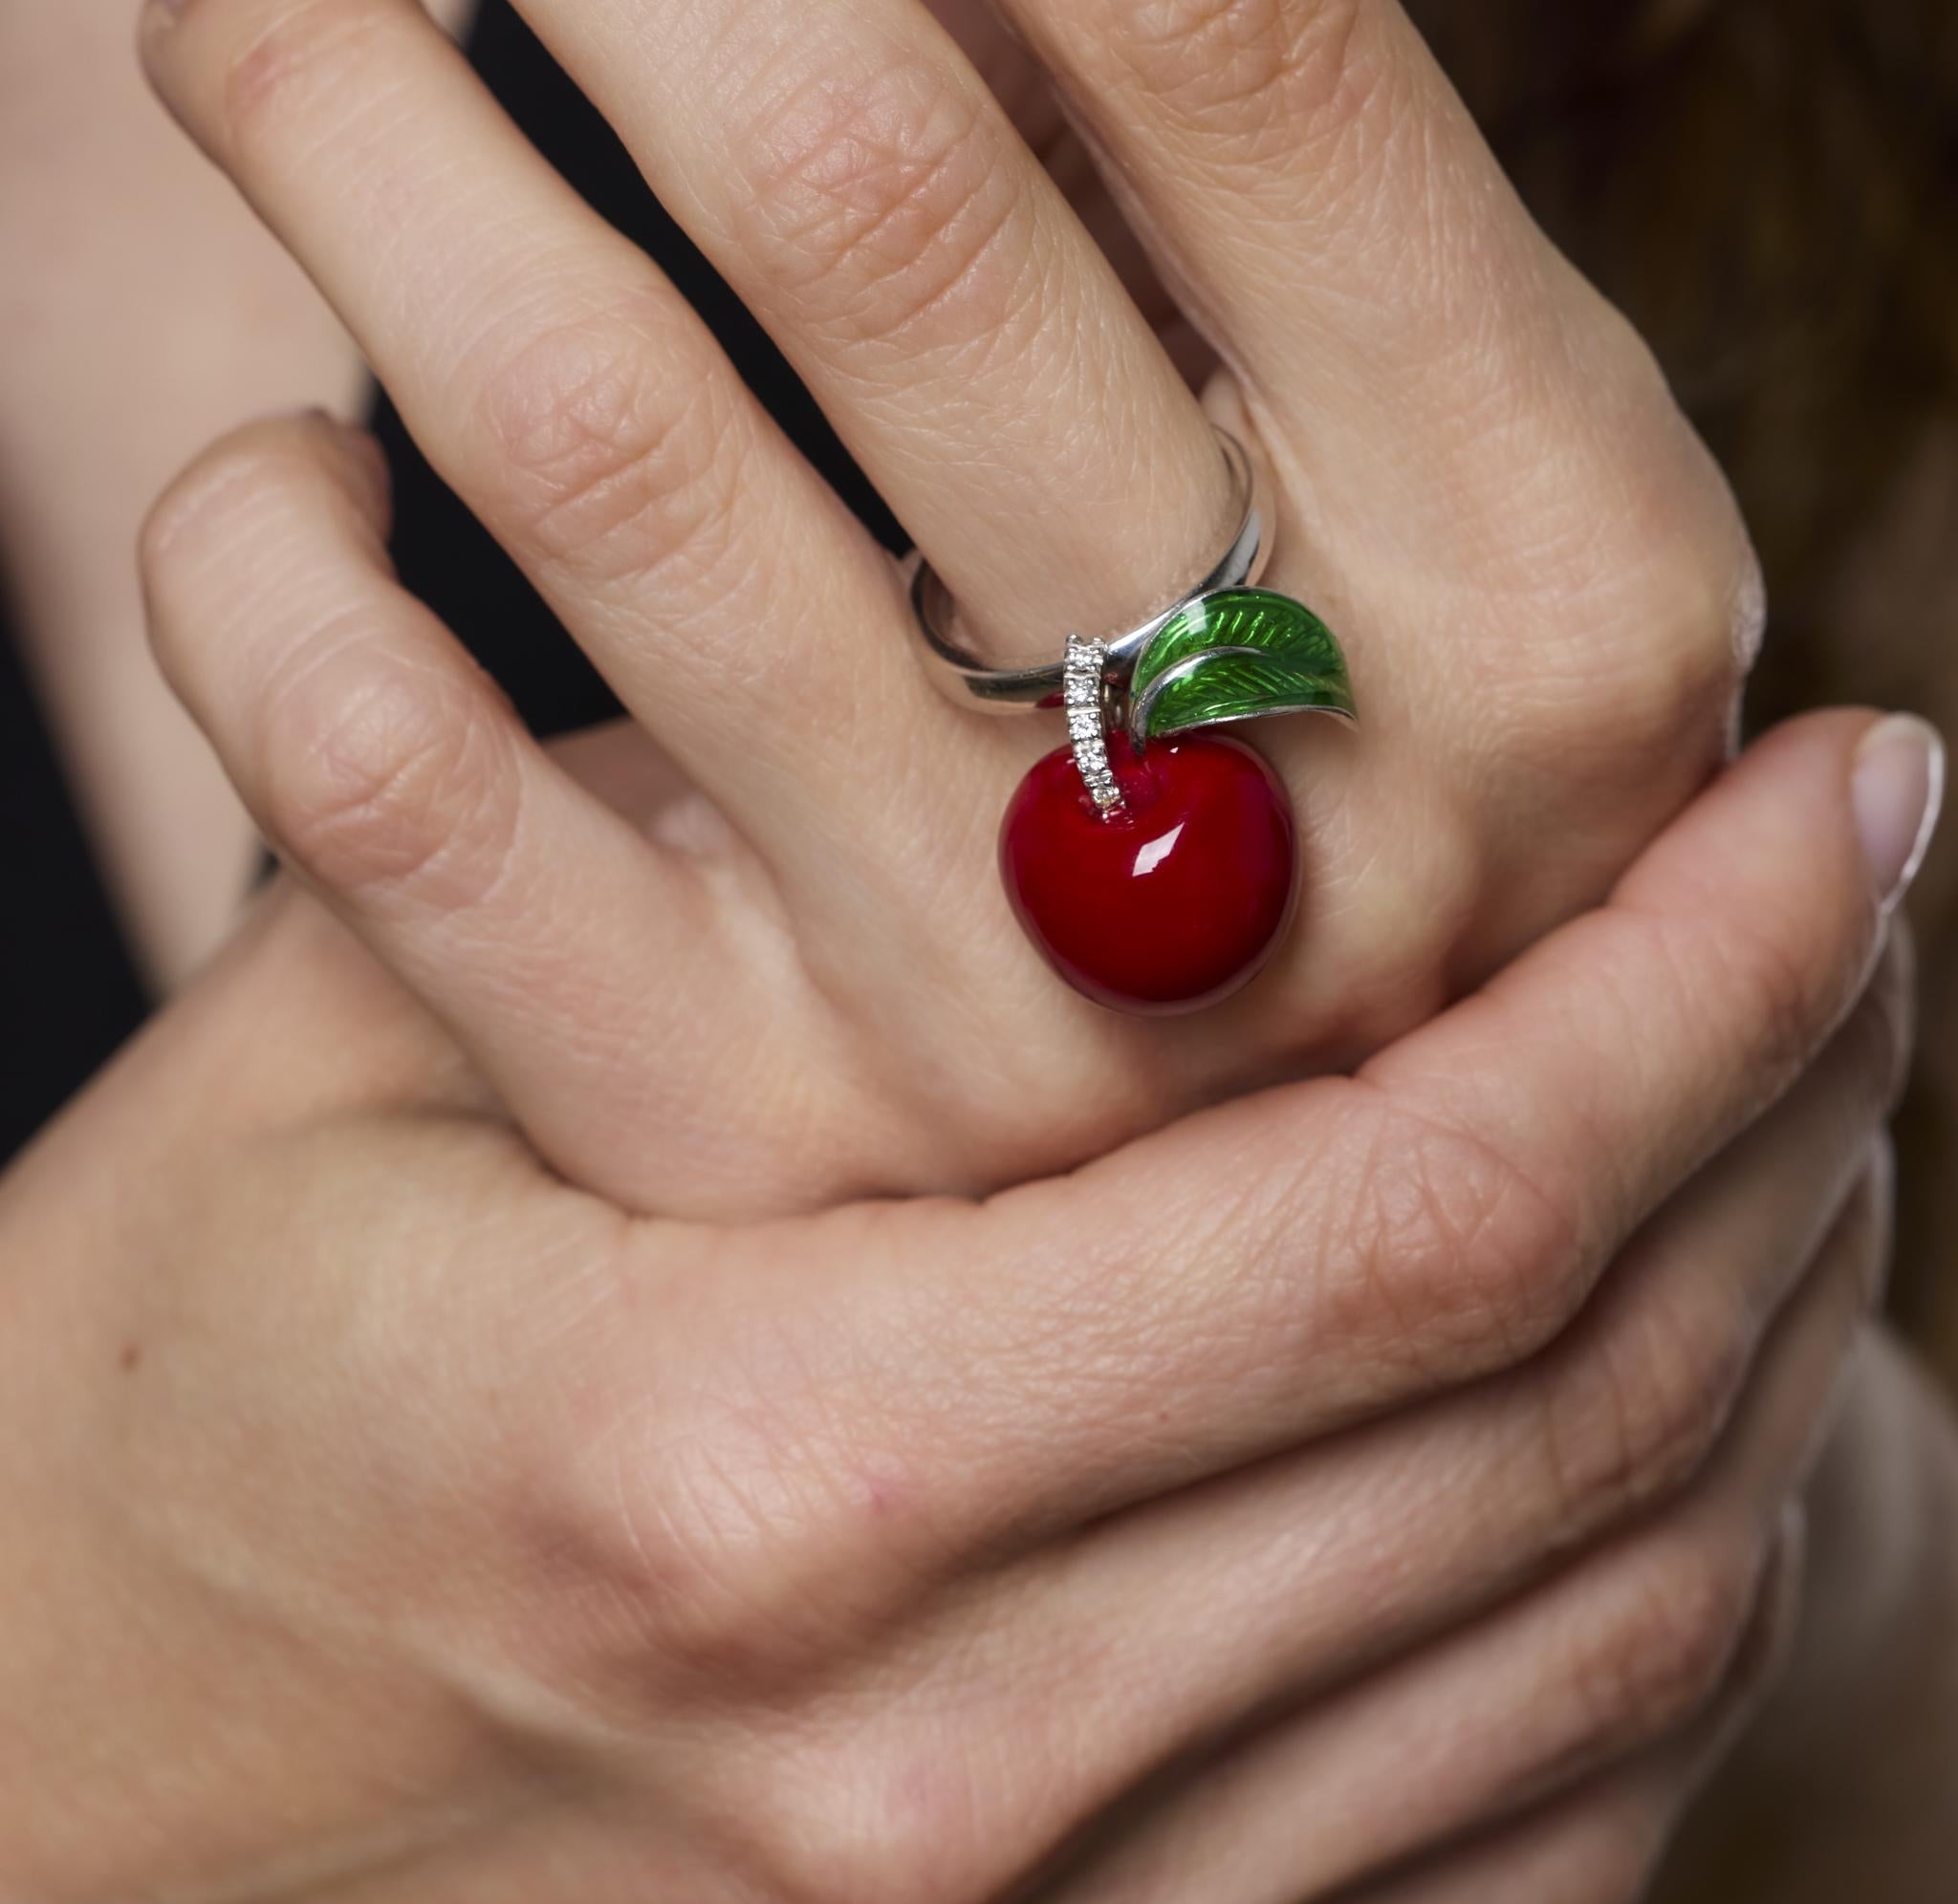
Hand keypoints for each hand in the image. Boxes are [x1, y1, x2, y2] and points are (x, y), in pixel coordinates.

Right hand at [0, 710, 1916, 1903]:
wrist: (42, 1825)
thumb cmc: (148, 1408)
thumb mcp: (340, 1072)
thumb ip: (674, 881)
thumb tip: (1069, 731)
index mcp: (755, 1476)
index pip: (1414, 1213)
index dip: (1693, 979)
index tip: (1836, 792)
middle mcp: (937, 1773)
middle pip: (1568, 1417)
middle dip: (1790, 1109)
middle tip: (1862, 889)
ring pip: (1602, 1642)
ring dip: (1772, 1338)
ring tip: (1823, 1099)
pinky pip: (1511, 1836)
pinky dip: (1658, 1599)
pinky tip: (1689, 1398)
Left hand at [139, 0, 1762, 1217]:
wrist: (1304, 1211)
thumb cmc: (1381, 774)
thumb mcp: (1462, 523)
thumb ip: (1282, 247)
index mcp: (1555, 604)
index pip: (1235, 36)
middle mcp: (1280, 818)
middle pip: (876, 198)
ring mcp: (978, 1010)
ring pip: (588, 448)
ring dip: (351, 126)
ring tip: (264, 15)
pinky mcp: (719, 1127)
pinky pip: (385, 780)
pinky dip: (255, 555)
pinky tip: (281, 479)